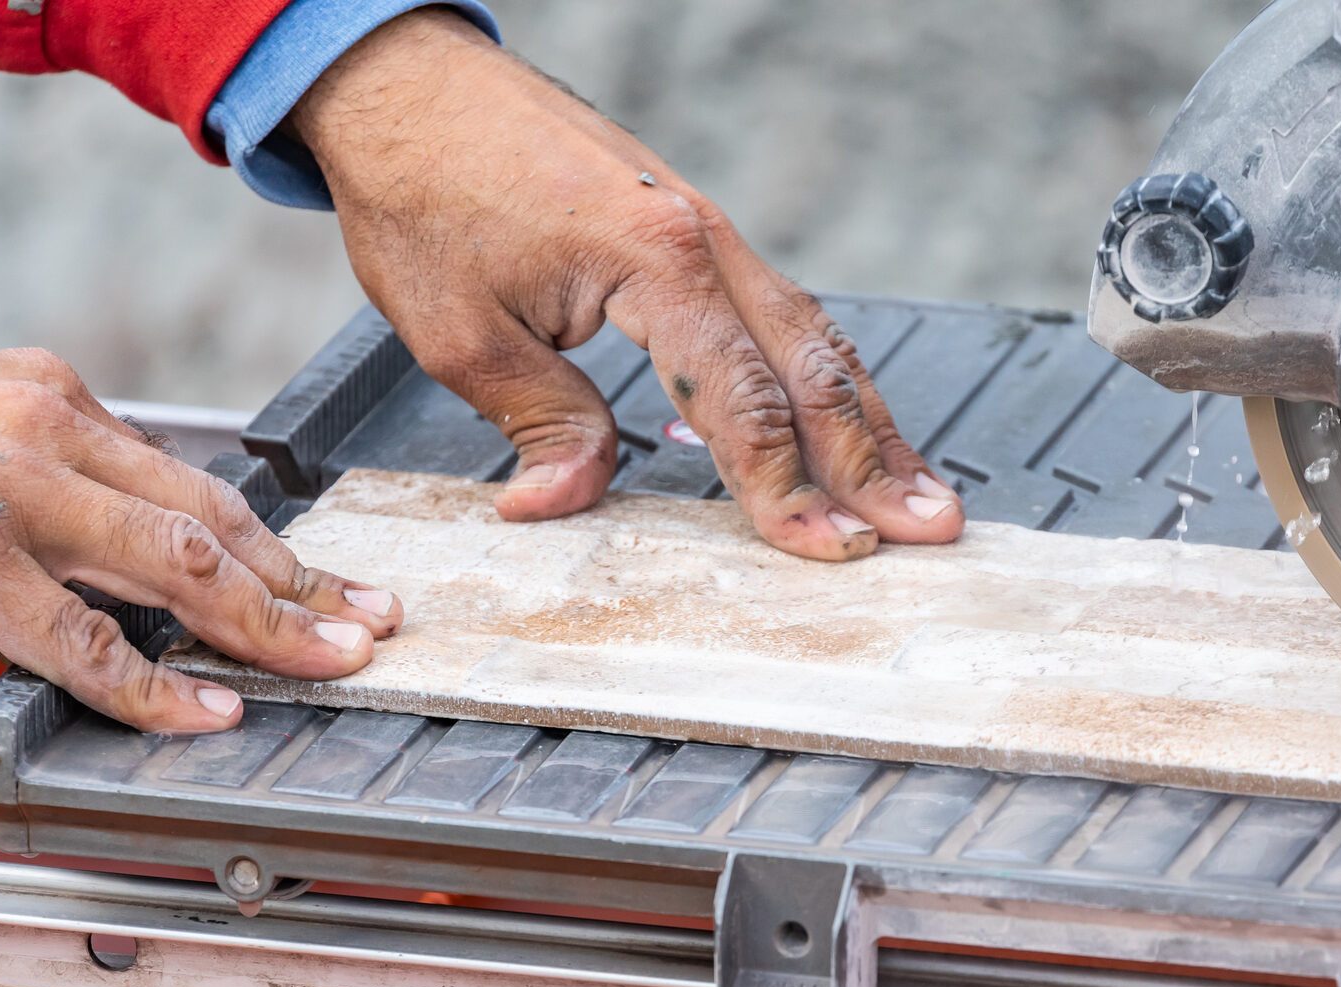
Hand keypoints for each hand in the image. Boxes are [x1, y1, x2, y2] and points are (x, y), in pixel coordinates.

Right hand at [0, 350, 401, 731]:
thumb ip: (69, 472)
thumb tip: (166, 539)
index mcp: (56, 394)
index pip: (199, 481)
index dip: (283, 544)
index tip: (342, 585)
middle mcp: (45, 434)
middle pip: (209, 521)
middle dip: (300, 584)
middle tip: (367, 628)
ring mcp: (9, 500)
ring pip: (174, 568)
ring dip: (263, 625)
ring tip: (323, 663)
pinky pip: (85, 642)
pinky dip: (155, 686)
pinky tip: (208, 710)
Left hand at [291, 10, 964, 560]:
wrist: (410, 85)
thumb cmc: (425, 188)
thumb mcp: (458, 330)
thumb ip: (537, 419)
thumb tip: (566, 502)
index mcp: (655, 263)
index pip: (744, 403)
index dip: (786, 489)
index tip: (824, 548)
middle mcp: (704, 242)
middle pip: (813, 369)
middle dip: (875, 460)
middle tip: (930, 528)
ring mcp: (710, 234)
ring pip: (816, 340)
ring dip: (871, 422)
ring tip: (921, 488)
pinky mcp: (696, 236)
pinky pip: (784, 316)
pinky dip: (828, 378)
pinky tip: (853, 421)